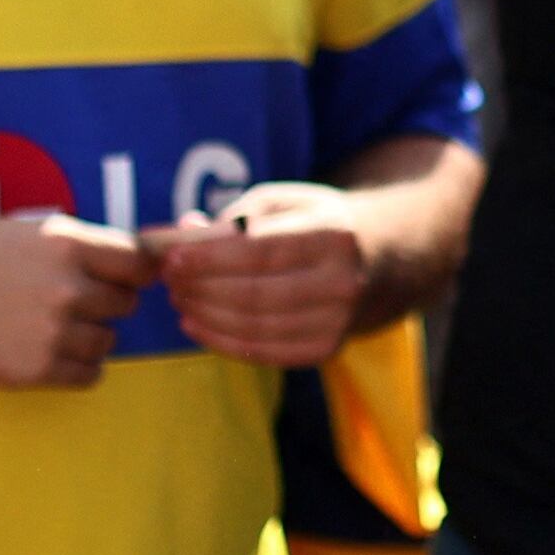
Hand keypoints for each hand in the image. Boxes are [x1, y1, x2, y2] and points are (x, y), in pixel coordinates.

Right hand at [0, 217, 149, 388]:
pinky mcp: (36, 369)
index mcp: (69, 245)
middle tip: (65, 301)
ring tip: (45, 326)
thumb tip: (142, 257)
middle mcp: (67, 288)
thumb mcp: (30, 232)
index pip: (140, 263)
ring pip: (107, 340)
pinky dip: (74, 367)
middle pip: (125, 304)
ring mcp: (53, 332)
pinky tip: (45, 352)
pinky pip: (88, 374)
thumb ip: (84, 246)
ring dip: (87, 336)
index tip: (126, 277)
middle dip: (104, 303)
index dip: (136, 272)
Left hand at [141, 183, 372, 367]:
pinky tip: (196, 324)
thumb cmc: (320, 224)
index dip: (209, 259)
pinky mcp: (328, 348)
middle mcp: (343, 281)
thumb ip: (233, 217)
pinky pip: (262, 351)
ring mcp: (339, 320)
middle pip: (253, 294)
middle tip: (169, 280)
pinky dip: (220, 341)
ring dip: (204, 315)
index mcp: (334, 234)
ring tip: (180, 299)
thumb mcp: (287, 203)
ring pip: (254, 326)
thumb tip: (177, 235)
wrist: (384, 259)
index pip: (261, 251)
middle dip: (200, 289)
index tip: (170, 259)